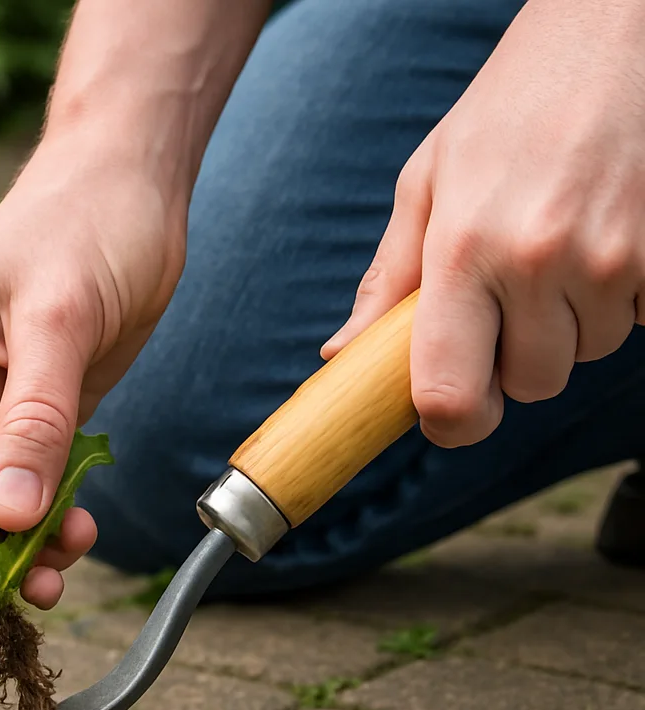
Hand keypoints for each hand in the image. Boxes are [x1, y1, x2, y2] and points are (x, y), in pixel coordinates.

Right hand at [0, 133, 186, 629]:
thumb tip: (3, 517)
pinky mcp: (45, 421)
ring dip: (9, 553)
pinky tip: (77, 537)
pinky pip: (37, 489)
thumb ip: (32, 419)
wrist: (137, 191)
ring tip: (47, 582)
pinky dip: (51, 524)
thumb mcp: (55, 320)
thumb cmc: (81, 224)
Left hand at [322, 0, 644, 446]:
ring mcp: (615, 258)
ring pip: (588, 355)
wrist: (616, 30)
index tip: (450, 416)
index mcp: (463, 249)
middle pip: (531, 384)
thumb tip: (342, 353)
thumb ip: (389, 278)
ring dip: (571, 324)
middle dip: (517, 358)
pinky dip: (621, 298)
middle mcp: (539, 260)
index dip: (451, 424)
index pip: (451, 395)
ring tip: (559, 250)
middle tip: (511, 294)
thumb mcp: (428, 182)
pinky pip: (640, 321)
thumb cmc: (509, 108)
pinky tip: (603, 240)